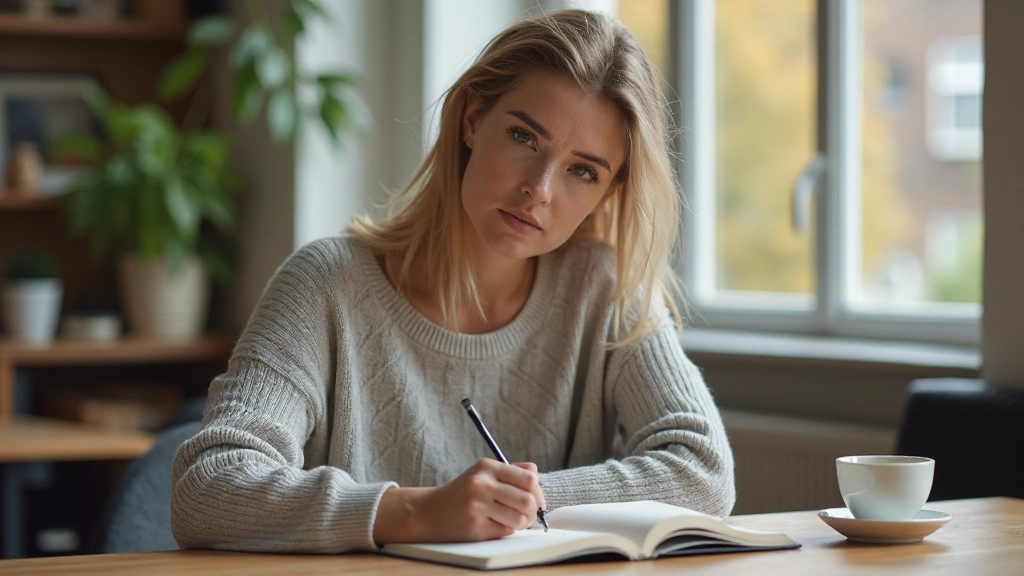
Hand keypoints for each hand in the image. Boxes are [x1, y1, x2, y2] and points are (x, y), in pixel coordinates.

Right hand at [373, 459, 545, 543]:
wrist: (428, 512)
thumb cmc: (461, 493)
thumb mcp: (482, 474)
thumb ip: (511, 472)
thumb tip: (537, 478)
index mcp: (487, 467)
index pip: (528, 478)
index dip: (538, 492)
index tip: (537, 501)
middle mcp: (482, 484)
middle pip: (527, 500)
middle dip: (533, 511)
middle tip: (527, 515)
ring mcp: (477, 506)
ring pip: (519, 518)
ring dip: (520, 523)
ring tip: (510, 520)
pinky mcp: (475, 526)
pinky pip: (505, 531)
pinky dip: (506, 530)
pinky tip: (495, 525)